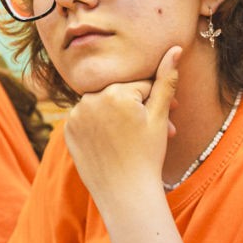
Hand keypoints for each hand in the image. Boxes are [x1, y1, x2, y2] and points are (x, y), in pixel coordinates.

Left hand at [63, 45, 179, 201]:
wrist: (125, 194)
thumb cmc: (147, 156)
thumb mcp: (160, 117)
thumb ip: (165, 80)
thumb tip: (175, 48)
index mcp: (115, 92)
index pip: (140, 87)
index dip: (156, 102)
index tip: (169, 117)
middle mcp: (90, 99)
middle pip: (120, 95)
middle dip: (137, 109)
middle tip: (156, 130)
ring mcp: (75, 115)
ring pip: (103, 106)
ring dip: (118, 116)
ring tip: (134, 138)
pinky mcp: (68, 130)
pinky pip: (88, 119)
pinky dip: (100, 126)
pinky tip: (112, 142)